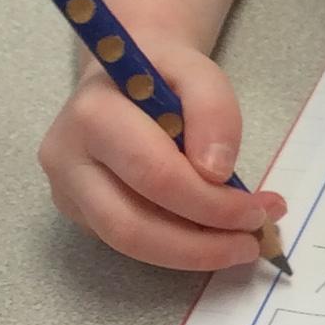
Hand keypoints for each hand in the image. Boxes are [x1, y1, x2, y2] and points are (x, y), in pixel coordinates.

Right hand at [39, 36, 284, 270]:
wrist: (124, 76)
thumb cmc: (160, 73)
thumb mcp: (197, 71)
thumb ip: (212, 109)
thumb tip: (216, 173)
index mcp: (92, 115)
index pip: (153, 174)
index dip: (209, 202)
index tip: (257, 210)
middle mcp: (66, 159)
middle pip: (131, 225)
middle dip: (200, 245)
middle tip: (251, 243)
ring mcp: (67, 192)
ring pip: (127, 245)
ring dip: (192, 253)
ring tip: (240, 243)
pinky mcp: (79, 215)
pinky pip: (129, 243)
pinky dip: (177, 247)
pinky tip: (212, 233)